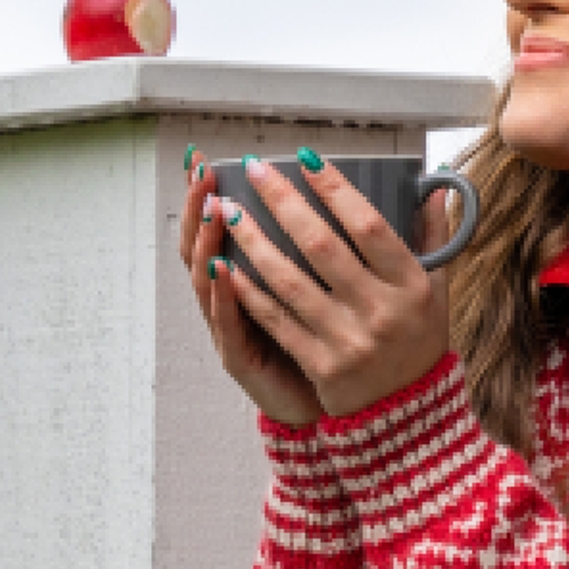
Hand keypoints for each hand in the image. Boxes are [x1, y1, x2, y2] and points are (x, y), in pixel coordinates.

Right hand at [179, 149, 325, 425]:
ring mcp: (230, 328)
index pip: (218, 228)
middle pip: (199, 245)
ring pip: (206, 280)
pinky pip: (227, 323)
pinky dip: (223, 297)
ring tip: (210, 208)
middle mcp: (230, 300)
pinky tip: (222, 270)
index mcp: (250, 278)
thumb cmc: (333, 345)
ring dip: (206, 243)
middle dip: (197, 207)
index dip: (206, 196)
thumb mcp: (329, 290)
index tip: (202, 158)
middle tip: (200, 172)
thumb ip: (336, 246)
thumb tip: (371, 198)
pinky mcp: (240, 357)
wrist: (338, 410)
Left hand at [204, 152, 454, 418]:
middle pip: (322, 245)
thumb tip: (433, 188)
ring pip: (289, 280)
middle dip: (282, 202)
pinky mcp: (321, 365)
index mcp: (411, 285)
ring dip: (253, 241)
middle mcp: (381, 311)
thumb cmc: (418, 340)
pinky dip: (248, 290)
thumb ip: (434, 238)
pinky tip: (226, 263)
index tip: (304, 159)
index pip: (369, 225)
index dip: (335, 189)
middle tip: (254, 170)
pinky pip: (276, 319)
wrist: (408, 415)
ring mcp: (349, 340)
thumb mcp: (437, 291)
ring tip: (229, 210)